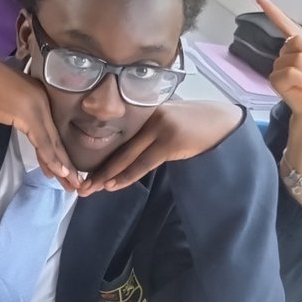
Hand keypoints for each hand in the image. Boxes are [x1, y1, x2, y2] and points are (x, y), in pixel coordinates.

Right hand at [0, 51, 75, 186]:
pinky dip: (51, 159)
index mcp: (39, 95)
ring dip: (63, 166)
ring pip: (53, 142)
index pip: (52, 130)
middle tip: (76, 184)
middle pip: (56, 138)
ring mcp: (37, 106)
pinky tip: (60, 172)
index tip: (65, 171)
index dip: (58, 153)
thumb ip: (17, 111)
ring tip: (73, 184)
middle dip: (66, 164)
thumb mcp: (5, 100)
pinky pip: (43, 142)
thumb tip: (18, 120)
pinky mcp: (29, 114)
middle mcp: (43, 99)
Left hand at [79, 100, 241, 193]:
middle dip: (97, 169)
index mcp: (142, 112)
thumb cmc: (194, 126)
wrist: (222, 122)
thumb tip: (125, 154)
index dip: (99, 157)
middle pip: (116, 148)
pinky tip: (112, 185)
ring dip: (107, 175)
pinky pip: (143, 163)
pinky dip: (126, 176)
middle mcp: (147, 117)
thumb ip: (146, 135)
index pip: (115, 138)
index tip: (83, 171)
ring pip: (126, 156)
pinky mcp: (170, 140)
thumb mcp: (166, 125)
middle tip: (79, 185)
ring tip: (90, 188)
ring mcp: (158, 127)